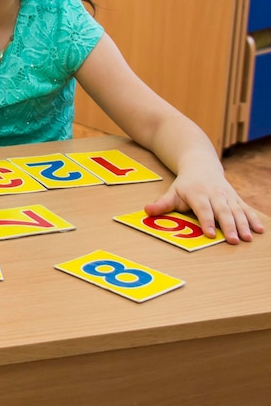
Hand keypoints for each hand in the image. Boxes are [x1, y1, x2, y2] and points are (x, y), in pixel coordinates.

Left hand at [144, 171, 264, 243]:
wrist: (201, 164)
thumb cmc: (185, 184)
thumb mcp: (172, 192)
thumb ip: (161, 204)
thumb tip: (146, 211)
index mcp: (197, 193)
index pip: (203, 209)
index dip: (206, 221)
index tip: (210, 234)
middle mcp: (214, 194)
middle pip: (222, 211)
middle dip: (228, 226)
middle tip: (233, 241)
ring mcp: (227, 195)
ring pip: (237, 210)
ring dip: (243, 225)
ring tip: (248, 238)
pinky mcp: (235, 198)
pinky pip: (246, 208)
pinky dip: (253, 219)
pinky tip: (260, 230)